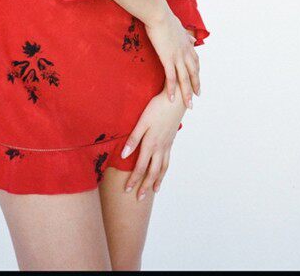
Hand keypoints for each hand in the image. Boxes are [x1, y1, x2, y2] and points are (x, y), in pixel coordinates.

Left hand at [120, 85, 185, 199]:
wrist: (176, 100)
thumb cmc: (156, 108)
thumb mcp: (142, 121)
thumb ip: (133, 139)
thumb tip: (123, 155)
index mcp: (150, 143)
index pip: (140, 167)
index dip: (133, 180)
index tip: (127, 190)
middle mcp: (160, 148)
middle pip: (152, 172)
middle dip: (145, 186)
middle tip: (139, 198)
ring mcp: (167, 145)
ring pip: (162, 168)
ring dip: (157, 180)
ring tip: (154, 190)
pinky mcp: (171, 141)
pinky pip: (168, 160)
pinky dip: (165, 170)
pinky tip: (163, 172)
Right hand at [144, 9, 200, 108]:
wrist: (158, 14)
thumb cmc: (165, 17)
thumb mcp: (179, 26)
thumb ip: (185, 35)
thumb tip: (192, 38)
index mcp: (187, 44)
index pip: (195, 61)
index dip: (196, 72)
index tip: (197, 80)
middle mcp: (185, 52)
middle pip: (193, 73)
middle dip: (195, 86)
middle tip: (197, 97)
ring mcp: (177, 56)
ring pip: (184, 79)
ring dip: (187, 93)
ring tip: (189, 105)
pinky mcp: (167, 58)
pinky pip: (171, 77)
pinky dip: (172, 89)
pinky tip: (172, 98)